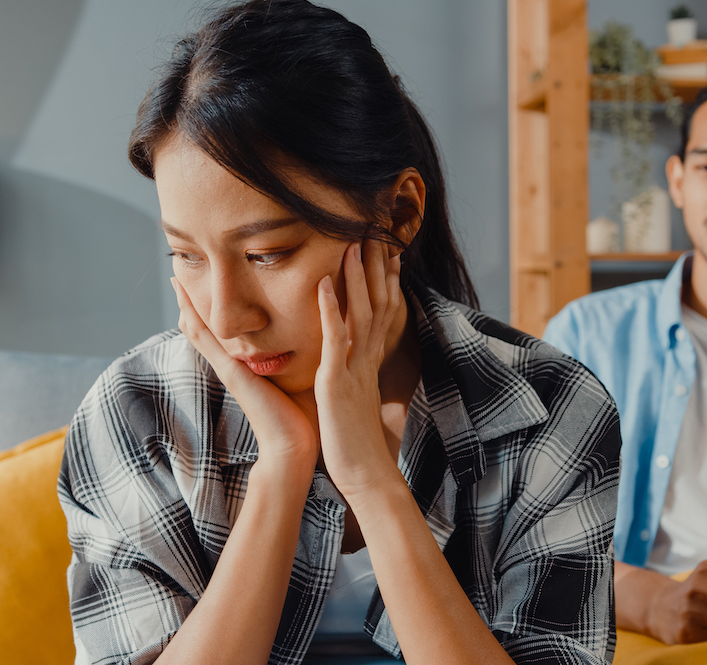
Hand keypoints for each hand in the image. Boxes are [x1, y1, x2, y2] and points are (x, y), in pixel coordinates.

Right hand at [171, 277, 318, 469]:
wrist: (296, 448)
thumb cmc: (303, 414)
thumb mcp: (300, 374)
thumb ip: (301, 355)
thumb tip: (317, 333)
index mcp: (248, 363)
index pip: (226, 329)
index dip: (216, 305)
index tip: (212, 276)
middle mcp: (233, 363)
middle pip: (206, 326)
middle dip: (193, 299)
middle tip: (180, 269)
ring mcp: (228, 368)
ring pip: (199, 330)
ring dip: (186, 303)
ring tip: (176, 275)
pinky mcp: (230, 374)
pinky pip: (206, 342)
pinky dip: (194, 320)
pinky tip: (183, 302)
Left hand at [314, 238, 404, 497]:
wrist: (365, 474)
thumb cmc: (356, 442)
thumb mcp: (356, 400)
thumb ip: (355, 378)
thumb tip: (352, 366)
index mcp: (369, 364)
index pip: (381, 313)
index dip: (384, 281)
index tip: (384, 251)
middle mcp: (367, 361)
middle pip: (377, 304)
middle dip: (375, 268)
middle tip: (374, 232)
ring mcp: (354, 369)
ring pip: (359, 314)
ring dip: (356, 278)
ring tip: (352, 244)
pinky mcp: (338, 383)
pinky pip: (335, 340)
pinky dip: (329, 310)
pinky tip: (321, 284)